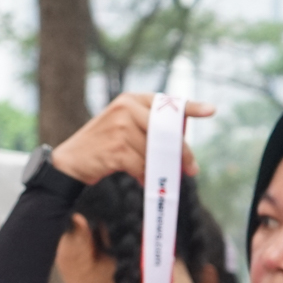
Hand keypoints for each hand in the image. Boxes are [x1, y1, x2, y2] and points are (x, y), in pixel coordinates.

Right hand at [50, 93, 216, 184]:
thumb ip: (148, 129)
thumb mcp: (123, 127)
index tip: (211, 110)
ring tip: (157, 178)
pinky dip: (146, 177)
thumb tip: (182, 149)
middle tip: (191, 168)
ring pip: (154, 152)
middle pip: (166, 131)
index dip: (190, 107)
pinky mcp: (116, 148)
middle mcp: (126, 109)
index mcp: (131, 100)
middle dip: (180, 152)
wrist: (71, 161)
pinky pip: (142, 165)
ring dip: (160, 169)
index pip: (166, 102)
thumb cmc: (102, 147)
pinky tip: (145, 182)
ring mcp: (120, 127)